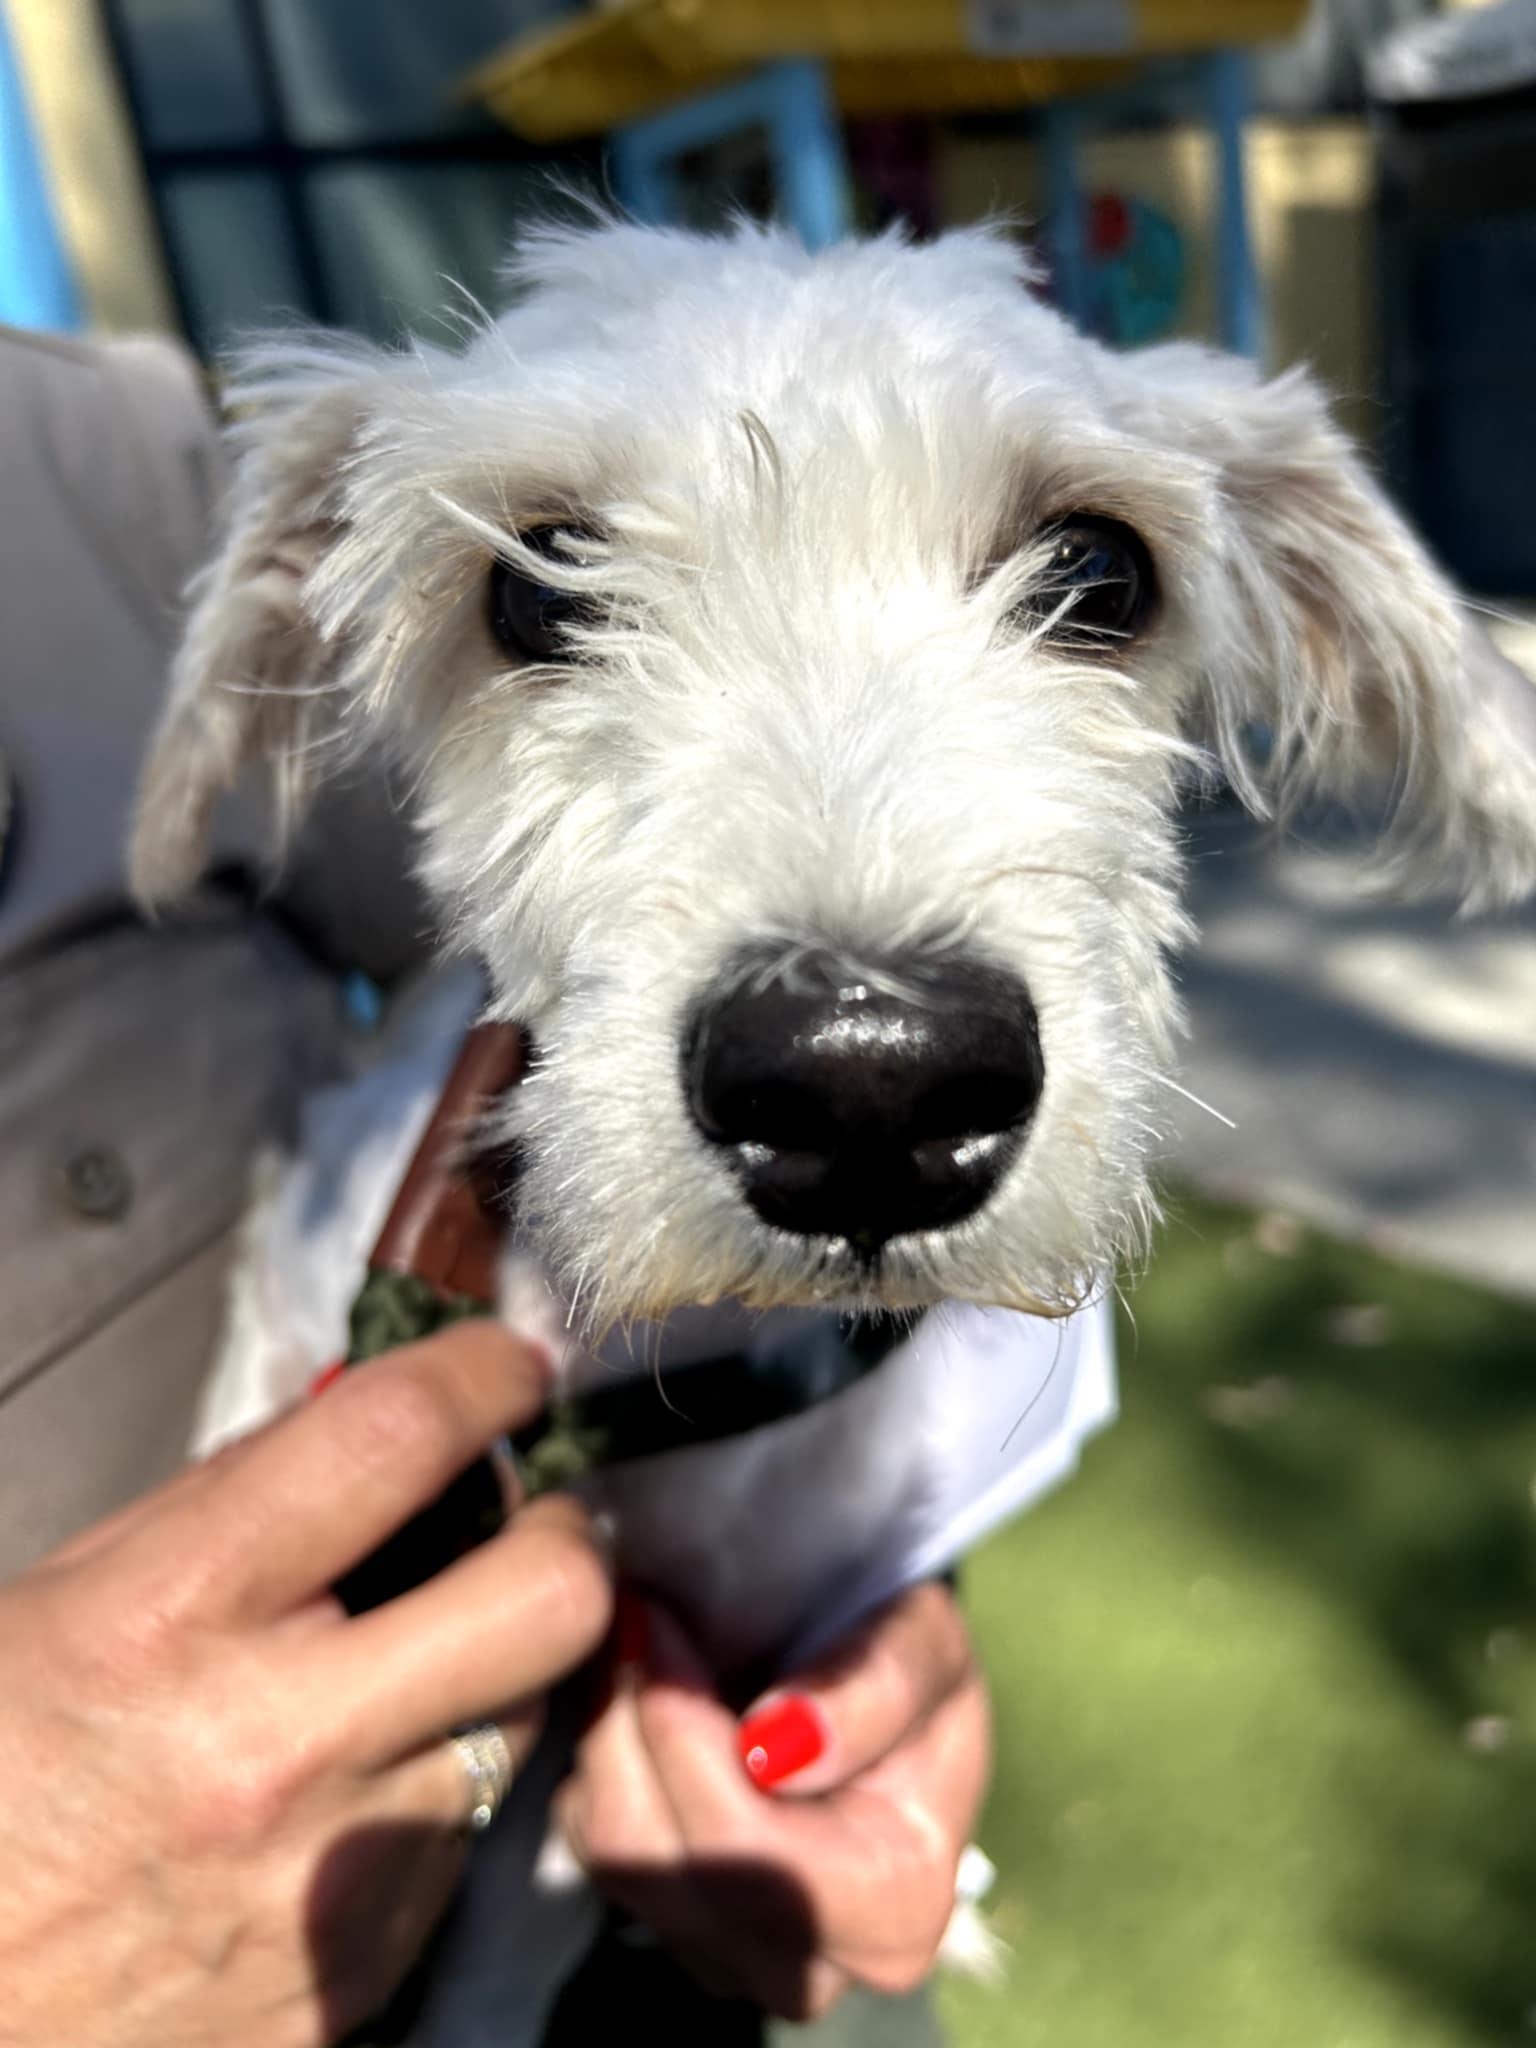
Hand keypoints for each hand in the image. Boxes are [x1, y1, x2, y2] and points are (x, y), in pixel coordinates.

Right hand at [0, 1323, 612, 2047]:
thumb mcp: (63, 1597)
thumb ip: (230, 1498)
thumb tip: (375, 1420)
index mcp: (172, 1616)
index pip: (395, 1440)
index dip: (483, 1376)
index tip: (511, 1367)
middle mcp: (274, 1746)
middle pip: (547, 1596)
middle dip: (562, 1534)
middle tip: (528, 1525)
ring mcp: (332, 1880)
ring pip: (521, 1722)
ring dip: (486, 1679)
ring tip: (395, 1686)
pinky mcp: (358, 1982)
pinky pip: (458, 1849)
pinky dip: (423, 1804)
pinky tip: (339, 1806)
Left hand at [559, 1581, 989, 2019]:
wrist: (878, 1688)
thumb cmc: (907, 1661)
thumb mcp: (922, 1641)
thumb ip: (874, 1687)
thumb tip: (777, 1749)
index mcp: (896, 1907)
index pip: (746, 1852)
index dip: (684, 1734)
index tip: (657, 1620)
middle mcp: (812, 1967)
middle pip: (661, 1864)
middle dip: (633, 1725)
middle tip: (632, 1615)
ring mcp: (734, 1961)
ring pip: (617, 1859)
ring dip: (611, 1736)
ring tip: (636, 1644)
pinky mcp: (674, 1932)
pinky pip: (598, 1853)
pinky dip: (600, 1767)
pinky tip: (638, 1704)